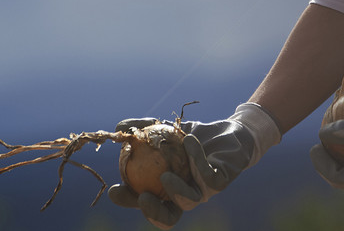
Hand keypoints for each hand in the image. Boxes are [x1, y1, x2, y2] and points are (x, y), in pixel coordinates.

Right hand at [108, 103, 280, 228]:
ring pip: (188, 202)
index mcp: (167, 190)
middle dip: (152, 212)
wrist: (228, 132)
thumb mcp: (165, 129)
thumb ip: (143, 129)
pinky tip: (189, 141)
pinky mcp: (220, 181)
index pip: (145, 201)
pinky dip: (197, 158)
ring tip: (165, 177)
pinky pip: (207, 174)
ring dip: (176, 191)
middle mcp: (184, 195)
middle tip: (141, 198)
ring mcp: (203, 191)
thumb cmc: (194, 135)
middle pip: (166, 215)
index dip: (129, 201)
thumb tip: (119, 128)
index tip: (115, 190)